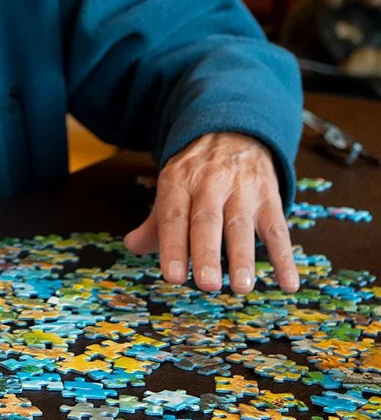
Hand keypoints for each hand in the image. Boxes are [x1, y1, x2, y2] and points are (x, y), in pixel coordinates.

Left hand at [124, 132, 298, 294]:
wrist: (233, 132)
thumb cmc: (196, 173)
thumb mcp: (172, 187)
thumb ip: (155, 222)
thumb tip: (132, 246)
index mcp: (179, 181)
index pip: (173, 216)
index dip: (172, 246)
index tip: (173, 277)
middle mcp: (210, 183)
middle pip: (207, 220)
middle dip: (206, 253)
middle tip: (207, 285)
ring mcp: (242, 190)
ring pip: (241, 225)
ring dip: (243, 257)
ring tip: (243, 287)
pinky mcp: (269, 197)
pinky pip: (278, 229)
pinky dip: (284, 258)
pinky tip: (288, 284)